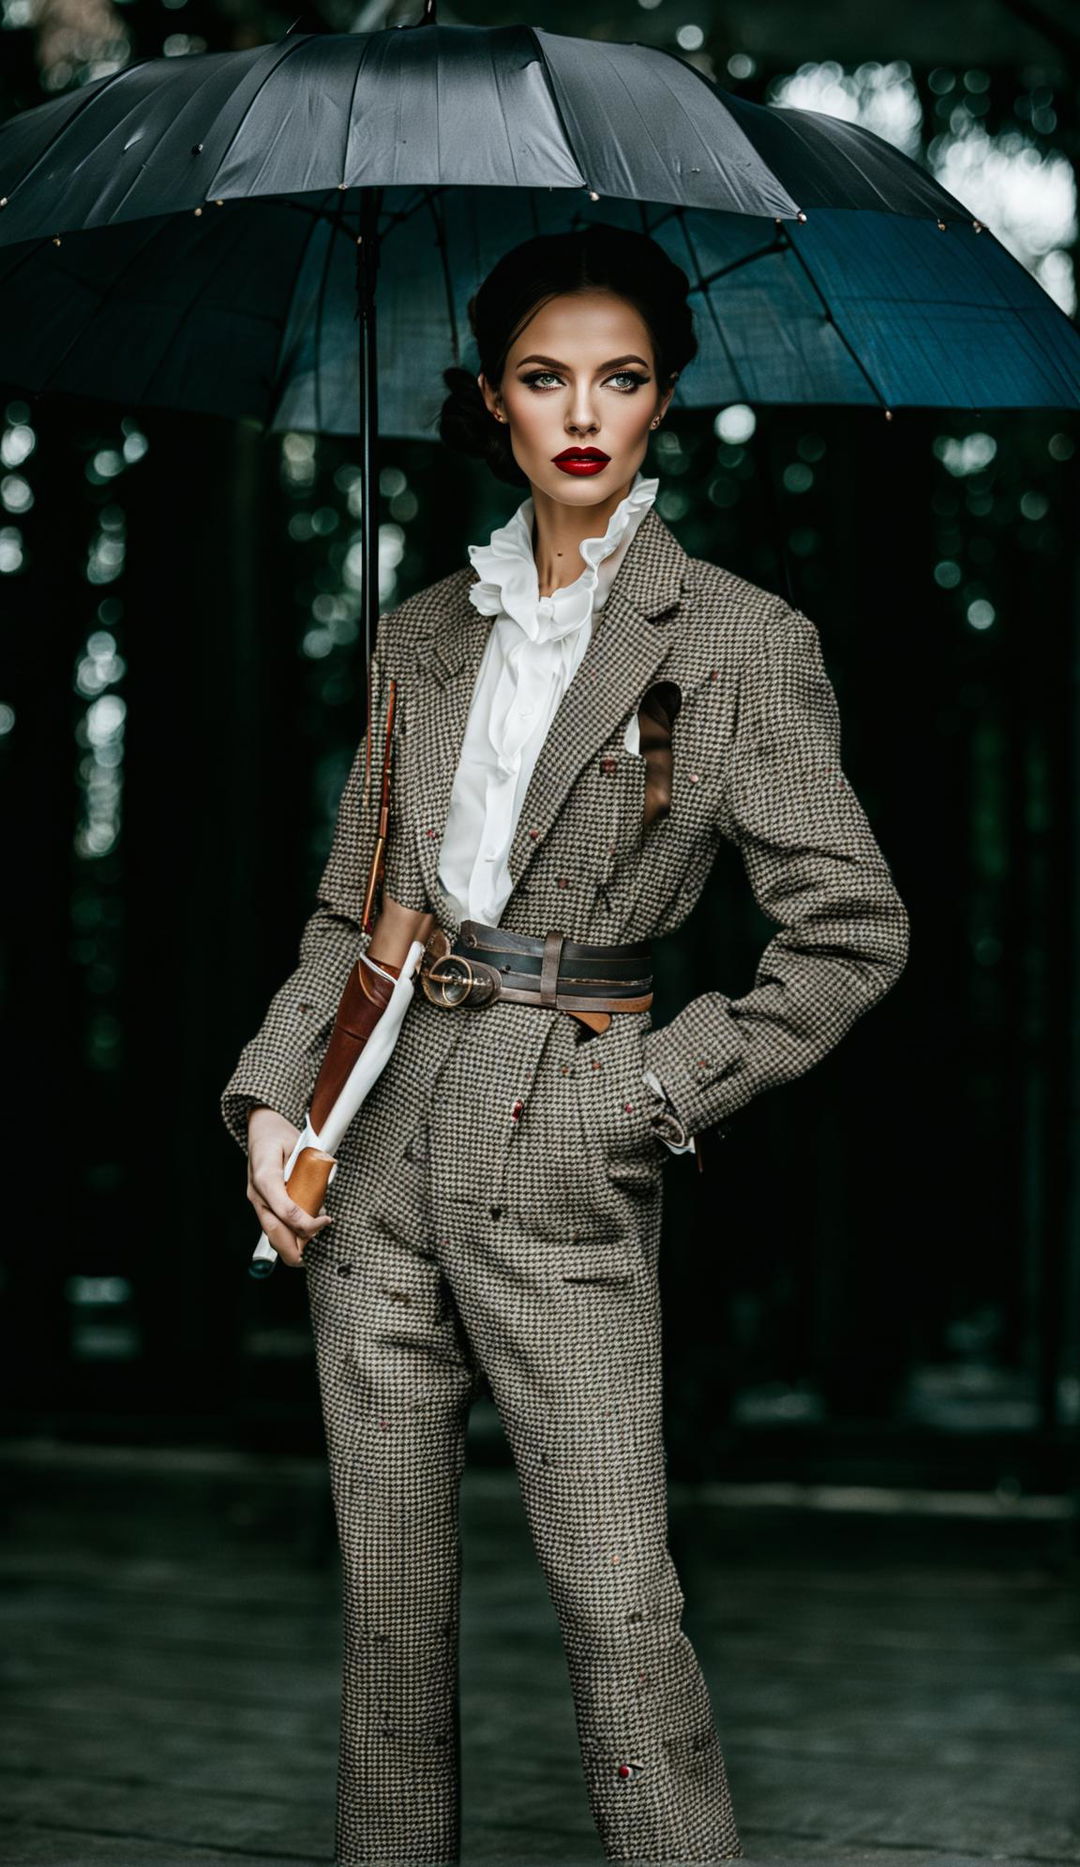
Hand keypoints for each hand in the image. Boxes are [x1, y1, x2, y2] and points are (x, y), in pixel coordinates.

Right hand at [246, 1106, 332, 1269]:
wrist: (261, 1128)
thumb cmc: (280, 1135)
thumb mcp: (300, 1147)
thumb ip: (310, 1173)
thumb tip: (323, 1199)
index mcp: (266, 1175)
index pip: (285, 1209)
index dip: (306, 1222)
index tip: (326, 1221)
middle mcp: (257, 1192)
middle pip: (273, 1229)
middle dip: (292, 1249)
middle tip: (313, 1257)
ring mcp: (257, 1199)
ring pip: (270, 1231)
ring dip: (290, 1244)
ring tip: (310, 1248)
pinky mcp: (261, 1203)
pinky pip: (272, 1225)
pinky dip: (287, 1235)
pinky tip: (303, 1237)